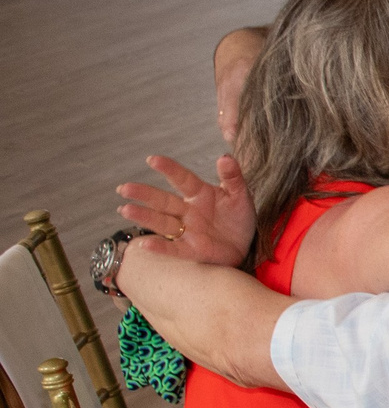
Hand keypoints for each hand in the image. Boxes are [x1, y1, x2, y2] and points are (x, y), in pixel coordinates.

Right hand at [117, 154, 253, 265]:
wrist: (246, 243)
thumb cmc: (238, 216)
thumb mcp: (240, 194)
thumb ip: (232, 176)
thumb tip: (225, 157)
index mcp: (199, 193)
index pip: (182, 179)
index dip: (169, 169)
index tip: (152, 159)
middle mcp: (188, 211)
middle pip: (163, 201)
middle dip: (144, 194)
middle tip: (124, 188)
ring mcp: (187, 230)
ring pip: (162, 222)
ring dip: (144, 216)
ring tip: (125, 209)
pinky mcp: (192, 250)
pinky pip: (174, 248)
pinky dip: (161, 246)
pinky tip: (145, 244)